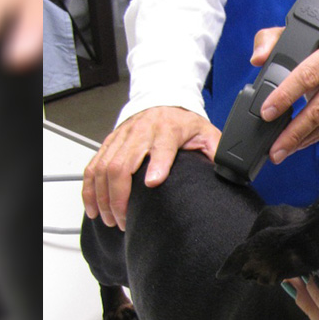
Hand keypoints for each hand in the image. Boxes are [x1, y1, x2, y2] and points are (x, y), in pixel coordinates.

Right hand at [82, 106, 220, 229]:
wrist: (163, 99)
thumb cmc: (184, 122)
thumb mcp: (206, 132)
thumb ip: (216, 151)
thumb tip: (229, 171)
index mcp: (168, 129)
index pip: (161, 146)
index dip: (157, 164)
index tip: (153, 183)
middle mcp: (140, 132)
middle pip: (122, 163)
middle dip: (121, 196)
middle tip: (126, 220)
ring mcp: (121, 137)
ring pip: (103, 167)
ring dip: (104, 197)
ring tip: (111, 220)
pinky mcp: (109, 142)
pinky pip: (93, 166)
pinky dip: (90, 189)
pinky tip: (94, 208)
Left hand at [251, 26, 318, 163]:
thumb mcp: (298, 32)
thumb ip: (271, 40)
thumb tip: (257, 58)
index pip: (309, 74)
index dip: (286, 95)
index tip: (267, 113)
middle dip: (295, 131)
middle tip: (276, 148)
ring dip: (304, 139)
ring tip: (283, 150)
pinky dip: (316, 137)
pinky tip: (300, 143)